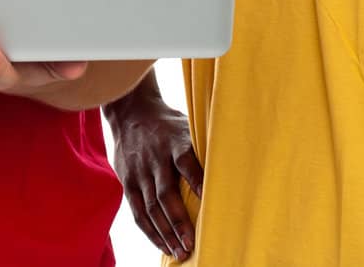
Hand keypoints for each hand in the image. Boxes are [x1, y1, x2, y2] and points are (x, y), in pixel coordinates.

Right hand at [108, 94, 203, 260]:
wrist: (131, 111)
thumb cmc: (168, 124)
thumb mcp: (187, 126)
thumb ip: (203, 149)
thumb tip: (236, 167)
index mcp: (174, 143)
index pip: (186, 162)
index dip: (197, 181)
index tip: (210, 200)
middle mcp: (155, 159)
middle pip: (166, 194)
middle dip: (179, 222)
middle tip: (191, 245)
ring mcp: (139, 171)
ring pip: (150, 208)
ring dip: (164, 233)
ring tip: (178, 252)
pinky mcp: (127, 180)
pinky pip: (137, 210)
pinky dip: (150, 230)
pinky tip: (162, 244)